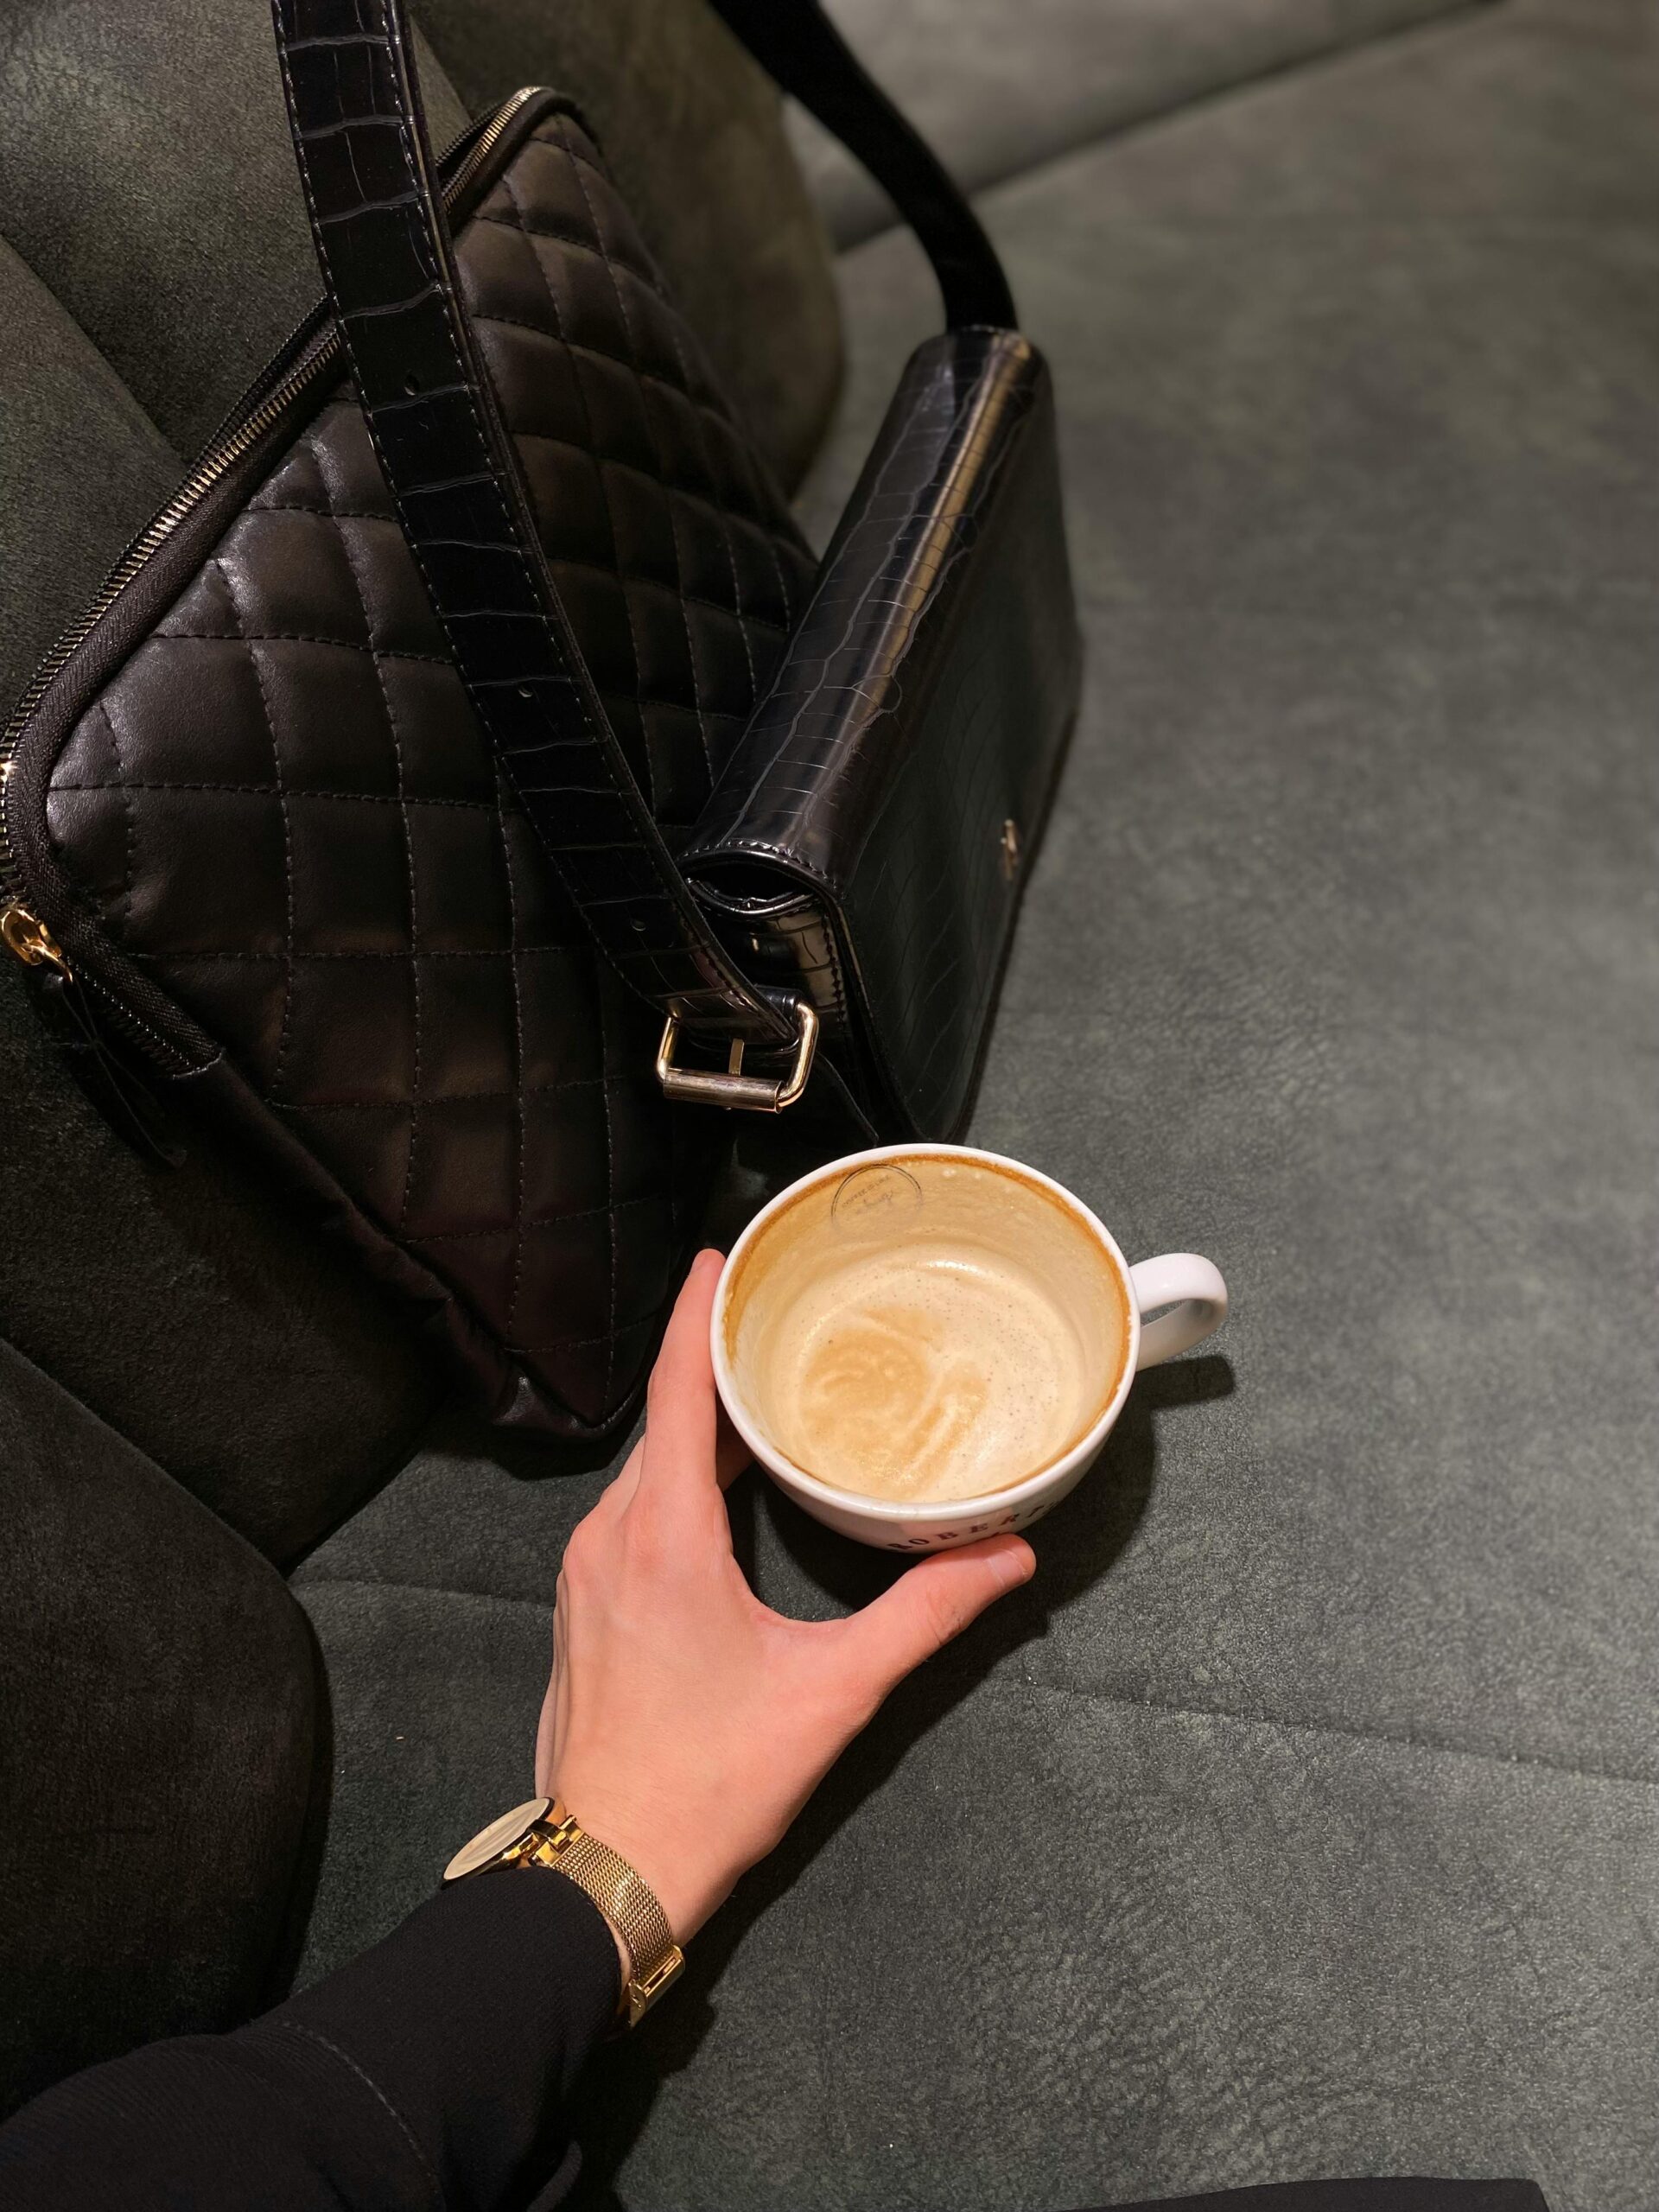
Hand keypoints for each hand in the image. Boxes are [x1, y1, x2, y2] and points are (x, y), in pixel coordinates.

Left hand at [535, 1249, 1034, 1944]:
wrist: (607, 1869)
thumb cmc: (709, 1784)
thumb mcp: (833, 1693)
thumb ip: (924, 1614)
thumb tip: (1005, 1559)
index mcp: (662, 1536)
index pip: (676, 1390)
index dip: (695, 1312)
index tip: (720, 1254)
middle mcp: (610, 1537)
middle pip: (665, 1422)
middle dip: (716, 1366)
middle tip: (777, 1318)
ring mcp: (585, 1571)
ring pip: (647, 1469)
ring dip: (699, 1428)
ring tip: (763, 1392)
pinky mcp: (584, 1603)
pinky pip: (631, 1510)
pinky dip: (677, 1479)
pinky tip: (724, 1487)